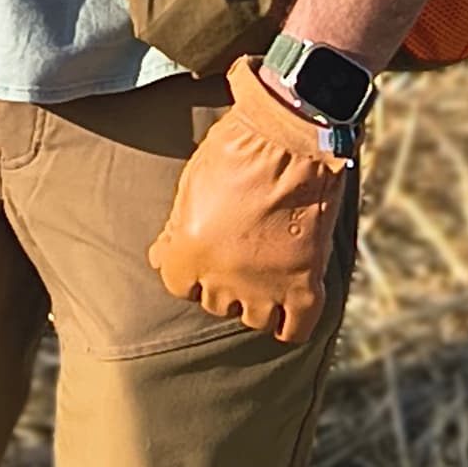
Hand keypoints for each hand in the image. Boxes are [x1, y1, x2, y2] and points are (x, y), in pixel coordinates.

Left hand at [148, 56, 351, 346]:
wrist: (292, 137)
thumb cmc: (237, 147)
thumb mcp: (190, 184)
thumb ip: (177, 228)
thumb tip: (162, 254)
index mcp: (189, 254)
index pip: (178, 285)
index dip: (190, 268)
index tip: (202, 254)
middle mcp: (223, 279)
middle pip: (216, 302)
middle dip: (223, 280)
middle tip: (238, 253)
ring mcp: (266, 286)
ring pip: (254, 319)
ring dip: (255, 302)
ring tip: (263, 276)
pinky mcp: (305, 285)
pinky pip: (295, 329)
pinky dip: (291, 324)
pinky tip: (289, 306)